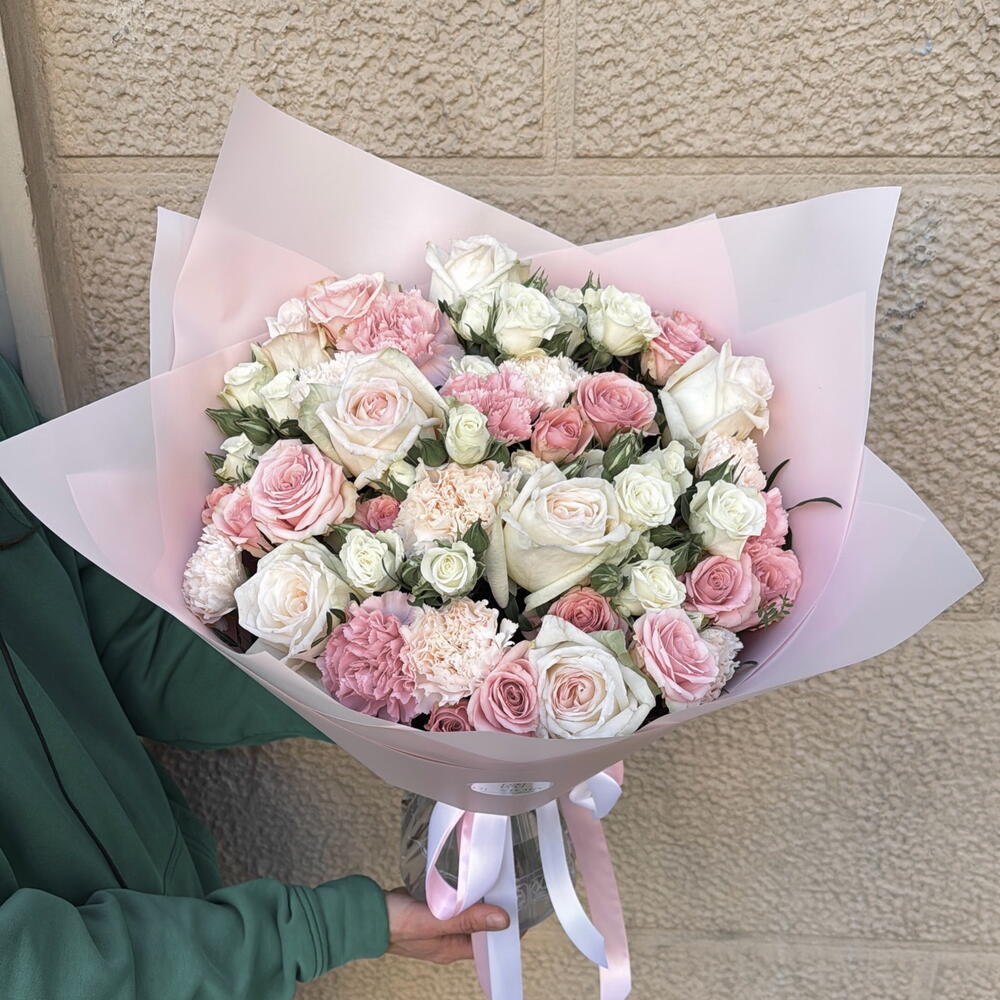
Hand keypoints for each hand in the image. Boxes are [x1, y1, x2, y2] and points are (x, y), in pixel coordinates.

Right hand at [384, 887, 509, 964]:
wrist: (365, 913)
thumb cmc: (395, 923)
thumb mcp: (435, 921)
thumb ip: (467, 920)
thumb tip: (501, 919)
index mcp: (451, 949)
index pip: (487, 944)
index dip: (504, 930)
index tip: (520, 911)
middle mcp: (447, 939)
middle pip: (479, 927)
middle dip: (494, 910)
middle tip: (510, 888)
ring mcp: (438, 923)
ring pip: (466, 913)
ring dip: (478, 898)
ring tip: (494, 880)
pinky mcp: (430, 908)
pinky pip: (453, 902)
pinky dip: (462, 892)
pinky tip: (468, 878)